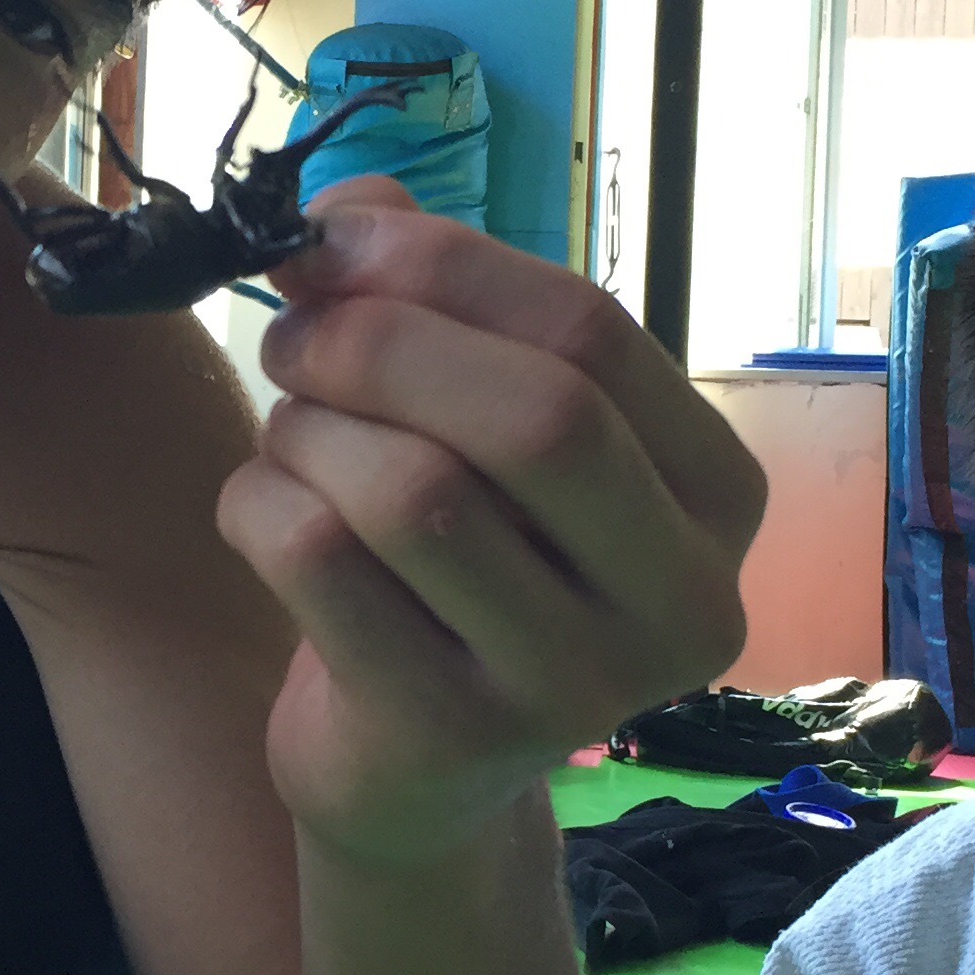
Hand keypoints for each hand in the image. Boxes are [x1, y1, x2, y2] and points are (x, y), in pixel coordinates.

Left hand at [216, 182, 762, 862]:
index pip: (593, 332)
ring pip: (414, 493)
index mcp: (715, 496)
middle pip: (531, 416)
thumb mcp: (478, 426)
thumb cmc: (462, 567)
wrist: (415, 771)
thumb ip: (432, 296)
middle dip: (378, 343)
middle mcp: (680, 601)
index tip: (334, 240)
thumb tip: (348, 202)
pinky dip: (259, 506)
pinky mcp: (455, 738)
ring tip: (290, 433)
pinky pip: (320, 566)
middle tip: (292, 332)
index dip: (444, 263)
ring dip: (309, 429)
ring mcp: (575, 687)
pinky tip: (263, 512)